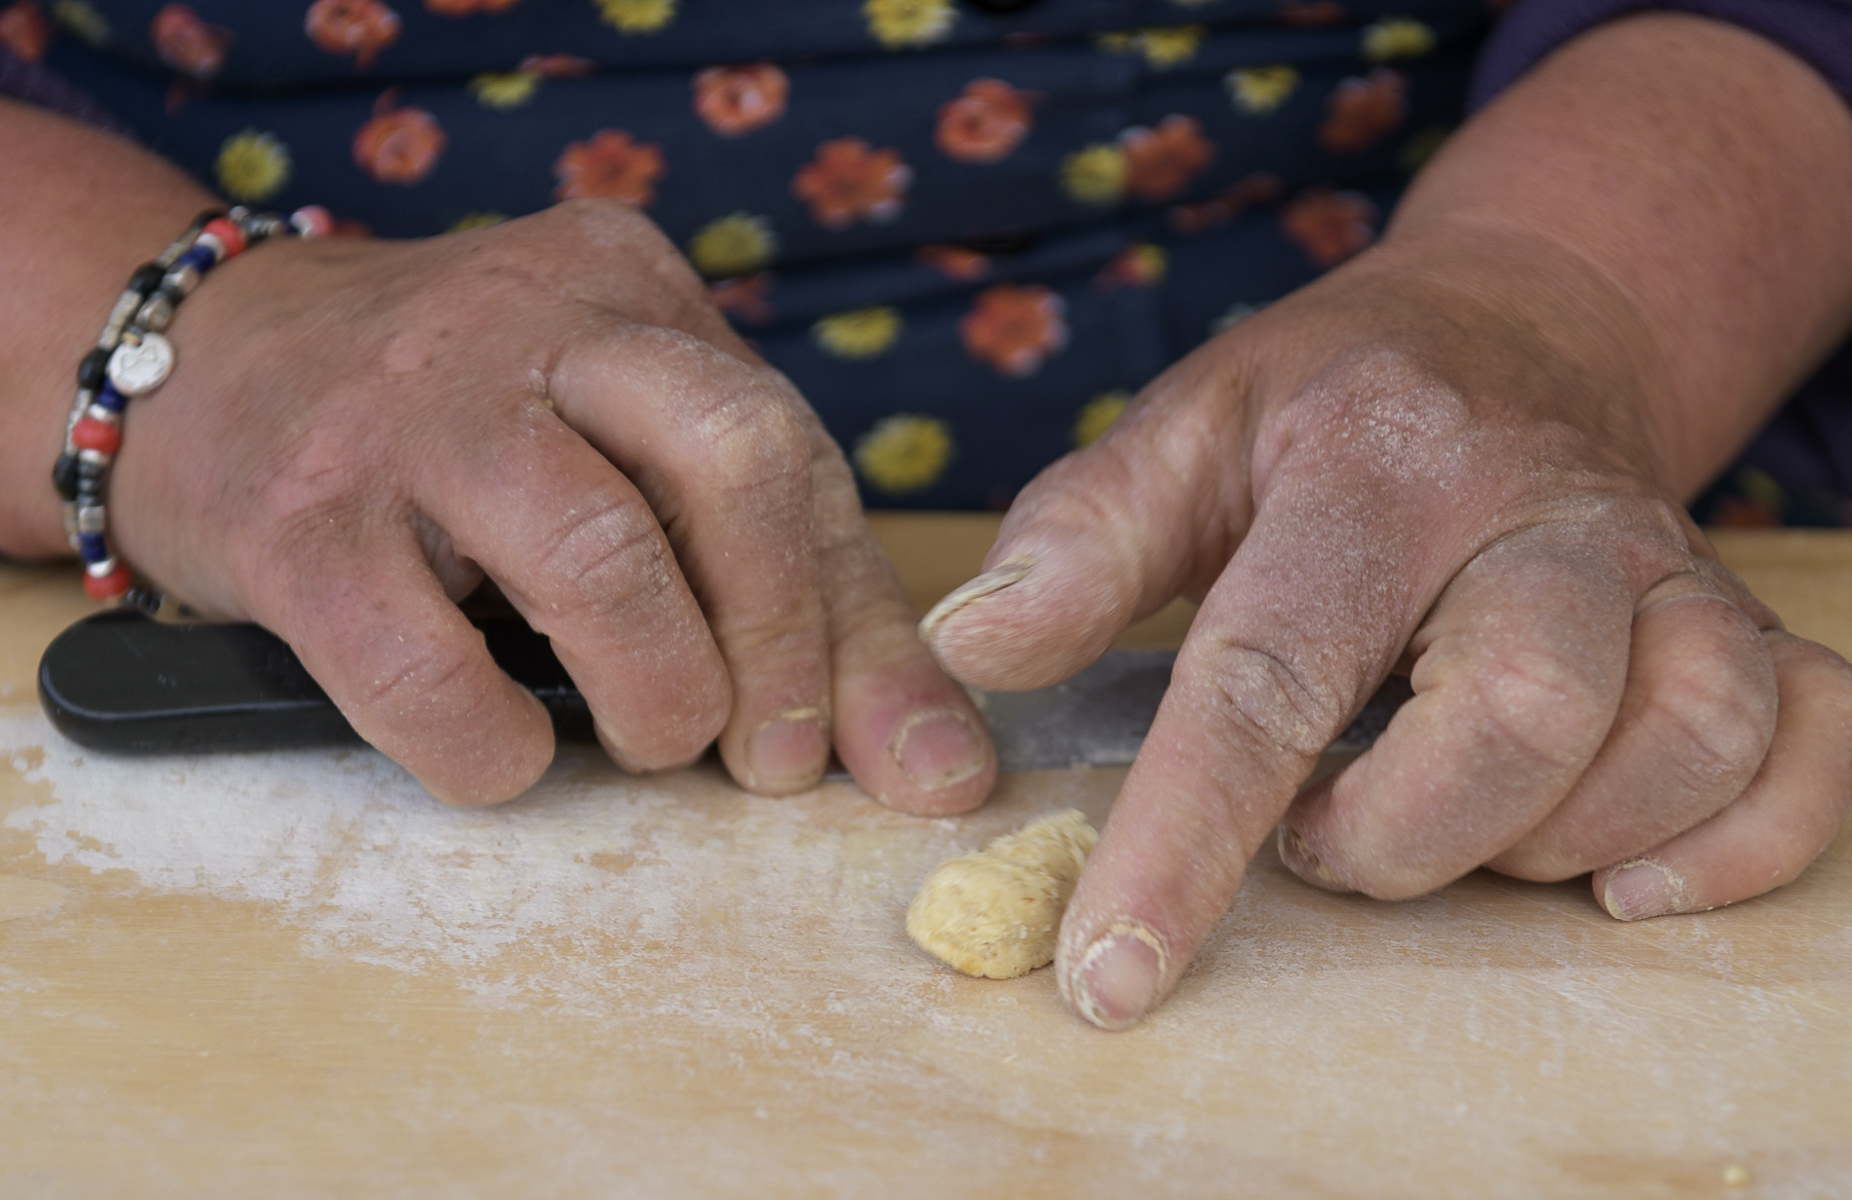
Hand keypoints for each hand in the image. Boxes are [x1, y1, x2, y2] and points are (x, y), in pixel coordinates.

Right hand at [109, 200, 995, 809]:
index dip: (855, 621)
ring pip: (597, 551)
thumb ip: (786, 588)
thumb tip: (939, 767)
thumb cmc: (461, 436)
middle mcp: (536, 320)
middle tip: (766, 757)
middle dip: (785, 640)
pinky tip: (509, 751)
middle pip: (734, 459)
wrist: (200, 370)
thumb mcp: (625, 456)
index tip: (888, 753)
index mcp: (634, 289)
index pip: (795, 455)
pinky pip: (427, 666)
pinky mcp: (301, 523)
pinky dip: (495, 745)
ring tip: (652, 741)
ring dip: (660, 688)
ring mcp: (413, 412)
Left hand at [921, 228, 1851, 1027]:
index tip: (1110, 969)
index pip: (1272, 667)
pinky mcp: (1748, 617)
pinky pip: (1810, 748)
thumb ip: (1080, 539)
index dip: (1189, 835)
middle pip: (1522, 714)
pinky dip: (1735, 845)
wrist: (1508, 333)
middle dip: (1400, 835)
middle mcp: (1544, 508)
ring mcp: (1666, 565)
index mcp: (1375, 461)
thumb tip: (975, 650)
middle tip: (1323, 835)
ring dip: (1548, 843)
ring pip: (1681, 737)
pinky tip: (1618, 873)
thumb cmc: (1322, 407)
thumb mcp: (1182, 434)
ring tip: (1444, 825)